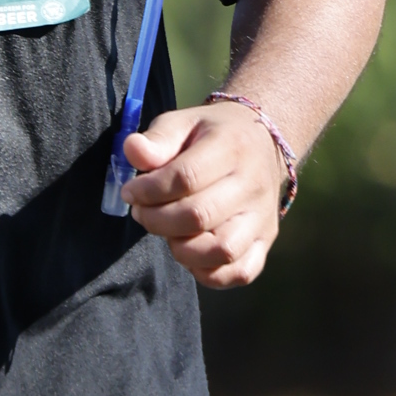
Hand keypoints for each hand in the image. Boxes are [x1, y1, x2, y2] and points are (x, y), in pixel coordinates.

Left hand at [116, 101, 285, 289]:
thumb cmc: (212, 135)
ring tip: (168, 233)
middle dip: (156, 220)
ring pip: (222, 251)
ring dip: (182, 250)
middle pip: (198, 217)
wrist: (261, 143)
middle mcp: (252, 185)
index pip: (185, 178)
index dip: (148, 191)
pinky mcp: (265, 240)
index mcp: (232, 148)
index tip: (130, 192)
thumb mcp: (184, 123)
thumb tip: (133, 151)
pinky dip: (208, 272)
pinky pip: (239, 272)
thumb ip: (158, 139)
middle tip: (142, 211)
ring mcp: (262, 217)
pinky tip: (190, 252)